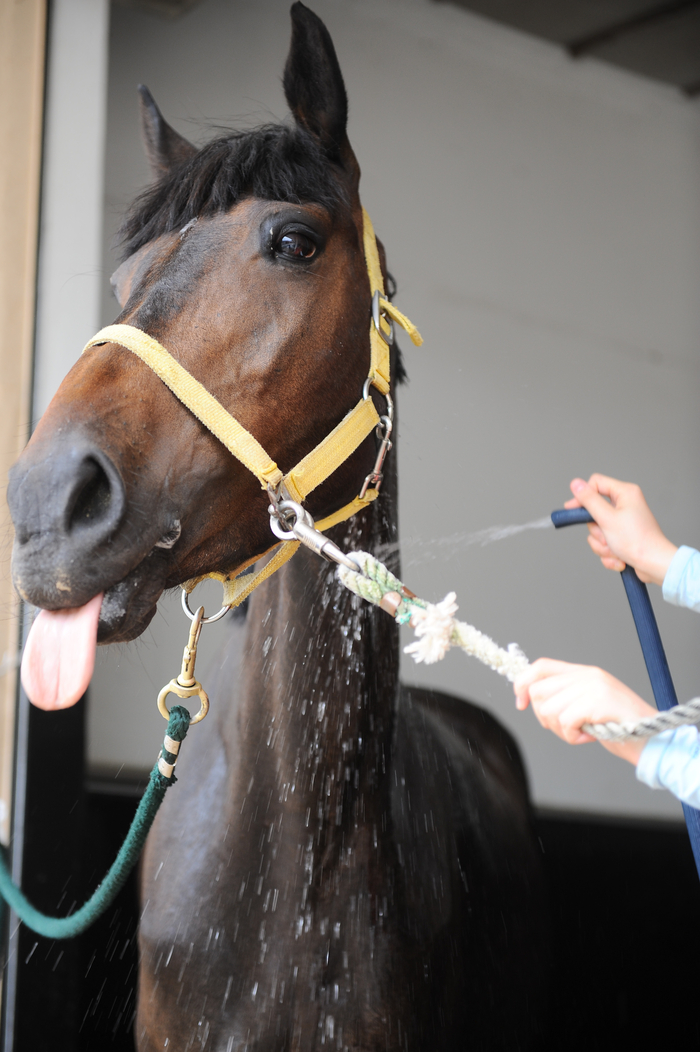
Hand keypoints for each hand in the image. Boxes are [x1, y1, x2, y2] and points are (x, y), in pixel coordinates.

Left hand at [514, 658, 656, 763]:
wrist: (652, 739)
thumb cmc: (618, 726)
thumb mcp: (587, 705)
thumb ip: (564, 697)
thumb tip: (530, 698)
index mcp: (583, 672)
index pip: (541, 666)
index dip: (522, 683)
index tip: (520, 704)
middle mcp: (587, 675)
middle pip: (539, 691)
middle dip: (545, 718)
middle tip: (567, 728)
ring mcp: (593, 686)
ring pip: (548, 709)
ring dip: (561, 731)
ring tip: (582, 733)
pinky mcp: (598, 701)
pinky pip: (565, 721)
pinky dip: (572, 737)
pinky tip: (589, 737)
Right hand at [564, 474, 676, 584]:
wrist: (653, 565)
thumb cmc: (637, 541)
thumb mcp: (607, 518)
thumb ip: (589, 500)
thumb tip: (575, 483)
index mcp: (625, 493)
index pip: (595, 484)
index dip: (582, 496)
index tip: (573, 510)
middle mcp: (625, 504)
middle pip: (594, 511)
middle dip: (597, 530)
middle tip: (607, 537)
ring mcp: (624, 521)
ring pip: (597, 530)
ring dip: (602, 545)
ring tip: (615, 550)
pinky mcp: (623, 536)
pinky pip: (604, 542)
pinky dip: (608, 553)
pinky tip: (619, 559)